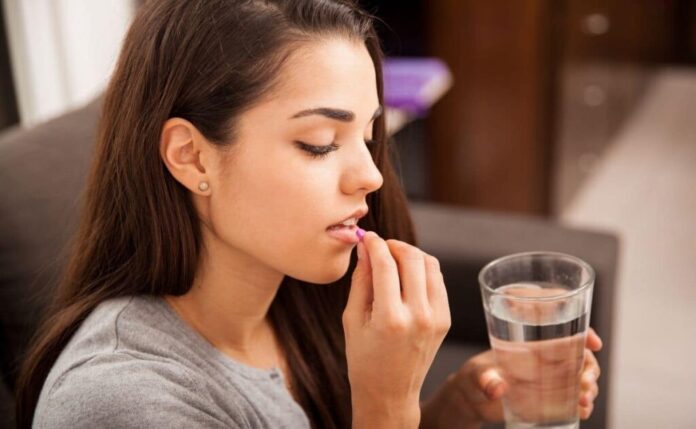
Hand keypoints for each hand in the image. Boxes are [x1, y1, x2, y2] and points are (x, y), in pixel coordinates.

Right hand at [343, 231, 451, 427]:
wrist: (389, 392)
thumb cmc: (364, 358)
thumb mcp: (352, 318)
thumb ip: (361, 280)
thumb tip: (365, 247)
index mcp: (390, 319)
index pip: (385, 264)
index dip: (374, 244)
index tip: (366, 237)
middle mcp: (418, 316)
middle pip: (412, 258)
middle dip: (394, 245)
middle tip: (380, 246)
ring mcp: (436, 318)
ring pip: (430, 264)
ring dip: (411, 254)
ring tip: (394, 258)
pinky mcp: (445, 319)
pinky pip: (437, 280)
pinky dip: (423, 270)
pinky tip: (407, 275)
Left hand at [420, 329, 602, 428]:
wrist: (472, 399)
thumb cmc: (474, 377)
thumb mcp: (477, 375)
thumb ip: (486, 380)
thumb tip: (496, 388)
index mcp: (532, 345)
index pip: (565, 331)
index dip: (585, 333)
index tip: (594, 343)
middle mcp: (545, 360)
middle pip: (580, 357)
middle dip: (590, 367)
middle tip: (585, 382)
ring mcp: (550, 380)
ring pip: (581, 378)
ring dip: (590, 388)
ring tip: (583, 401)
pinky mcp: (549, 399)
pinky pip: (574, 399)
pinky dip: (583, 404)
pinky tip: (583, 411)